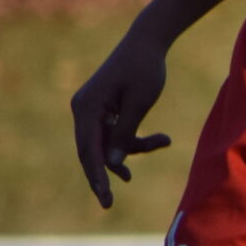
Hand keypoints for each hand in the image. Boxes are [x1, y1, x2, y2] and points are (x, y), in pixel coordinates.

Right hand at [68, 30, 172, 209]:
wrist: (147, 43)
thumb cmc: (145, 70)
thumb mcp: (138, 103)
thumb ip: (124, 134)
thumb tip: (112, 165)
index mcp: (86, 107)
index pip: (88, 150)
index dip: (96, 176)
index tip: (104, 198)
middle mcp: (83, 109)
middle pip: (91, 151)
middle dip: (104, 175)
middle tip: (109, 203)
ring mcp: (92, 109)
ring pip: (106, 144)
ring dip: (133, 150)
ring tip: (162, 141)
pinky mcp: (104, 109)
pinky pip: (113, 134)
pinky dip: (133, 140)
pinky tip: (161, 139)